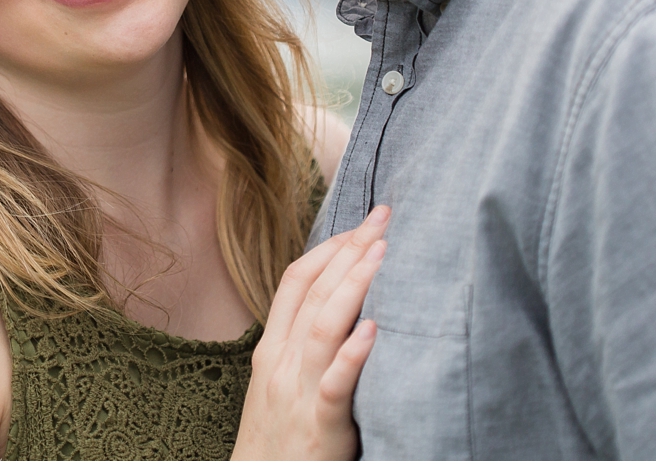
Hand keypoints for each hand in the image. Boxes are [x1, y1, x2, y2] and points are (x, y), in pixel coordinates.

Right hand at [232, 206, 388, 459]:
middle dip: (349, 250)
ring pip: (323, 327)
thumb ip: (304, 348)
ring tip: (383, 252)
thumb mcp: (280, 384)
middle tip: (382, 217)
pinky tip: (374, 329)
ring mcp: (298, 393)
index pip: (295, 282)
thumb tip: (342, 308)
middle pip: (313, 293)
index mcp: (272, 349)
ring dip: (354, 285)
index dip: (328, 248)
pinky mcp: (320, 428)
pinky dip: (353, 355)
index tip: (359, 223)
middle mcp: (282, 363)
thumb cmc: (278, 439)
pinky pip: (336, 385)